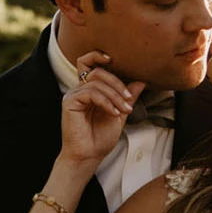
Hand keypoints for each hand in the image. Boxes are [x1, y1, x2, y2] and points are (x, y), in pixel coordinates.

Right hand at [57, 51, 145, 171]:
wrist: (89, 156)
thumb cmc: (100, 139)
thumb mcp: (120, 114)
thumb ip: (127, 97)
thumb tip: (141, 81)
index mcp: (89, 89)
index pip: (88, 62)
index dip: (97, 55)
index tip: (113, 60)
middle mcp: (79, 89)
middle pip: (98, 71)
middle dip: (118, 84)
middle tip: (129, 99)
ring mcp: (73, 94)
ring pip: (96, 82)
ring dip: (115, 95)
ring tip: (124, 110)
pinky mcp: (70, 102)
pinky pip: (91, 93)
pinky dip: (106, 102)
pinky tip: (114, 113)